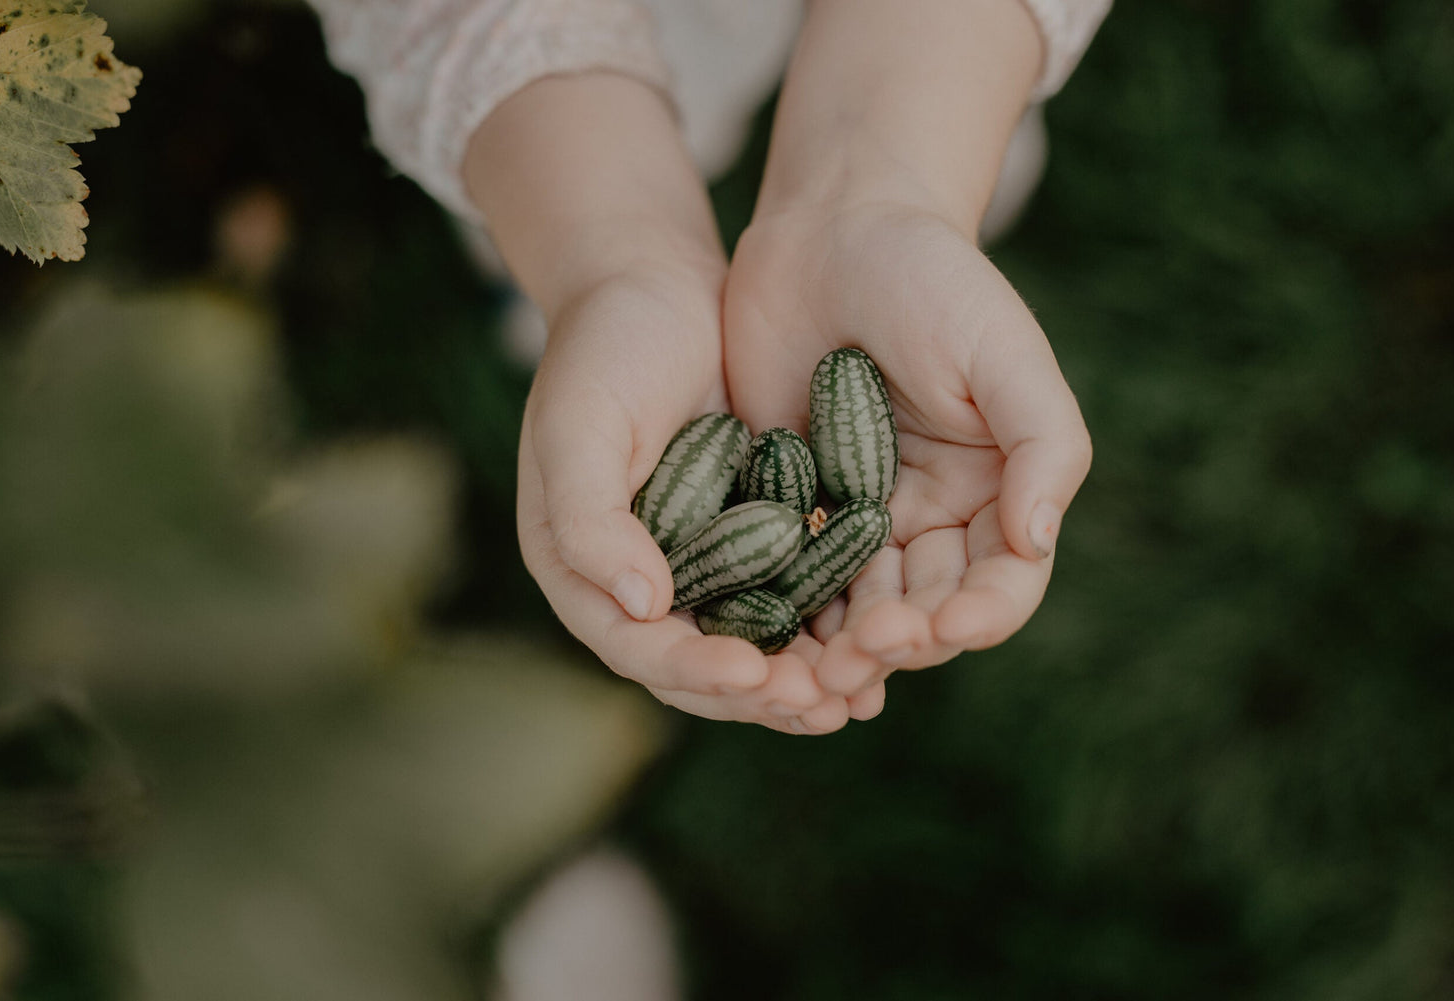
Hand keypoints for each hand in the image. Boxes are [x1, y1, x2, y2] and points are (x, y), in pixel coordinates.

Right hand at [465, 73, 853, 731]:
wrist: (653, 285)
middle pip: (698, 666)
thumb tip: (643, 607)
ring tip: (859, 693)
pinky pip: (789, 595)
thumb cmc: (602, 351)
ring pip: (750, 642)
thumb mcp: (579, 428)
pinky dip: (826, 623)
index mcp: (582, 571)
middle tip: (826, 706)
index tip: (754, 675)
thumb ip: (592, 521)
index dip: (693, 670)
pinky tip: (875, 636)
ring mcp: (698, 562)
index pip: (635, 646)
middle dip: (761, 692)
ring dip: (802, 675)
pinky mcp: (751, 536)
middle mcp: (638, 581)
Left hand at [723, 197, 1091, 710]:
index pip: (1002, 584)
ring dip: (838, 647)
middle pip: (925, 612)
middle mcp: (932, 518)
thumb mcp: (1004, 352)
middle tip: (859, 656)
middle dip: (900, 644)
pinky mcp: (791, 505)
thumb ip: (1044, 445)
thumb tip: (1038, 541)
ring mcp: (859, 518)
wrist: (833, 228)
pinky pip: (788, 574)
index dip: (978, 617)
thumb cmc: (935, 280)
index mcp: (998, 492)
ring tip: (810, 672)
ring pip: (855, 609)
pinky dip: (781, 610)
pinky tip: (758, 634)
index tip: (939, 626)